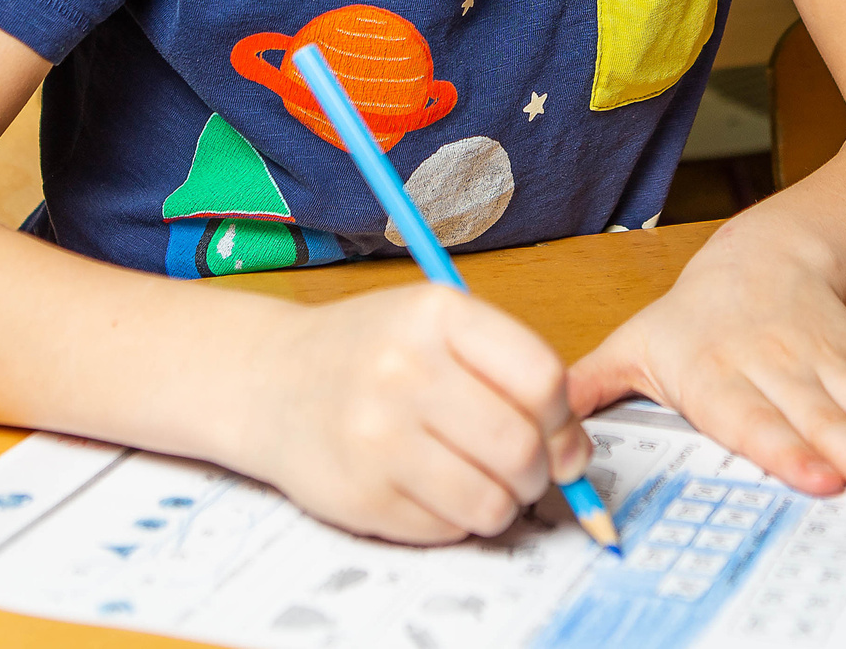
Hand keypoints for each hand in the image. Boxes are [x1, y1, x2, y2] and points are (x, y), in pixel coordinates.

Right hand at [230, 283, 585, 544]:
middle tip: (528, 467)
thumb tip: (576, 451)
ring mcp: (377, 438)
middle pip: (522, 447)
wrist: (269, 381)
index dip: (565, 416)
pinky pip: (449, 529)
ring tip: (485, 480)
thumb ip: (510, 369)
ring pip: (492, 500)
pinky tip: (438, 487)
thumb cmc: (368, 350)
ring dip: (505, 500)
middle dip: (542, 469)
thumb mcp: (436, 324)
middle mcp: (404, 372)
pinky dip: (460, 518)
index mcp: (435, 315)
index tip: (558, 428)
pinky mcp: (360, 496)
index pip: (543, 378)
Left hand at [567, 237, 845, 508]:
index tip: (815, 478)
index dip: (785, 446)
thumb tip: (537, 432)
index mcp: (718, 371)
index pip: (751, 416)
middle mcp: (778, 368)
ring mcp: (828, 363)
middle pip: (823, 418)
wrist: (762, 251)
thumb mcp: (636, 342)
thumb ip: (591, 389)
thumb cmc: (691, 317)